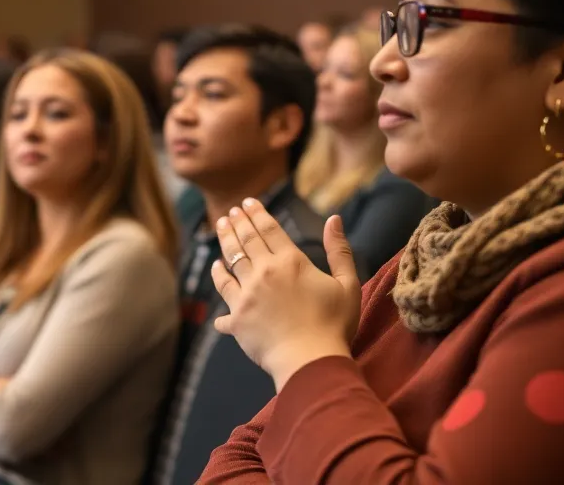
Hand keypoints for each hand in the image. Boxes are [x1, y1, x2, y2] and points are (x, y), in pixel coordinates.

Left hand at [211, 198, 361, 391]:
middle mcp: (265, 272)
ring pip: (232, 260)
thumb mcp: (347, 285)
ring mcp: (248, 294)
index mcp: (292, 262)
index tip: (247, 202)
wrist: (310, 362)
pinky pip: (223, 292)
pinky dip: (218, 277)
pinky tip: (216, 268)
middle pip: (248, 240)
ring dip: (226, 240)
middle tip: (231, 211)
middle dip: (238, 222)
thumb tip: (333, 218)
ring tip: (221, 226)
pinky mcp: (237, 317)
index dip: (258, 213)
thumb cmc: (334, 325)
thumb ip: (339, 250)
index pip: (270, 229)